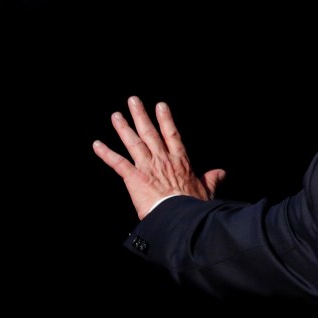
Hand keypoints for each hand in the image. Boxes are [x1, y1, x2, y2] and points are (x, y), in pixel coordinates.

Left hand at [93, 96, 225, 218]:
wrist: (180, 216)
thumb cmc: (193, 206)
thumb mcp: (206, 190)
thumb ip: (211, 179)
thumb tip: (221, 172)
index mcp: (180, 161)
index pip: (172, 135)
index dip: (166, 119)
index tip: (160, 105)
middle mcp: (162, 159)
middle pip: (150, 132)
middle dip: (140, 115)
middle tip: (133, 100)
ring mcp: (147, 167)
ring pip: (133, 142)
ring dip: (123, 128)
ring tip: (116, 115)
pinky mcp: (134, 177)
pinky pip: (117, 163)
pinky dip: (106, 153)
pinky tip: (96, 144)